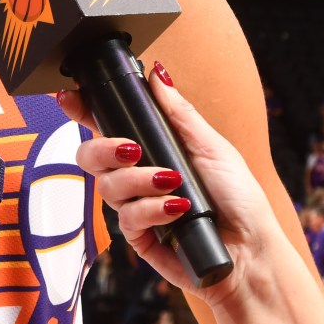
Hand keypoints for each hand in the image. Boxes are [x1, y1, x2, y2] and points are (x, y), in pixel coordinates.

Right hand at [58, 64, 283, 315]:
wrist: (252, 250)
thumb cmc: (239, 198)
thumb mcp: (212, 147)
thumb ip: (179, 113)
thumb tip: (157, 73)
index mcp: (152, 149)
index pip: (108, 126)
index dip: (84, 111)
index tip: (71, 97)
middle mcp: (138, 177)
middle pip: (91, 157)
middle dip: (103, 148)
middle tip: (131, 149)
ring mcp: (137, 207)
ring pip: (108, 187)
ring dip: (139, 181)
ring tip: (172, 182)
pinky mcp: (140, 238)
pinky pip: (126, 219)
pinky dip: (150, 209)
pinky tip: (176, 210)